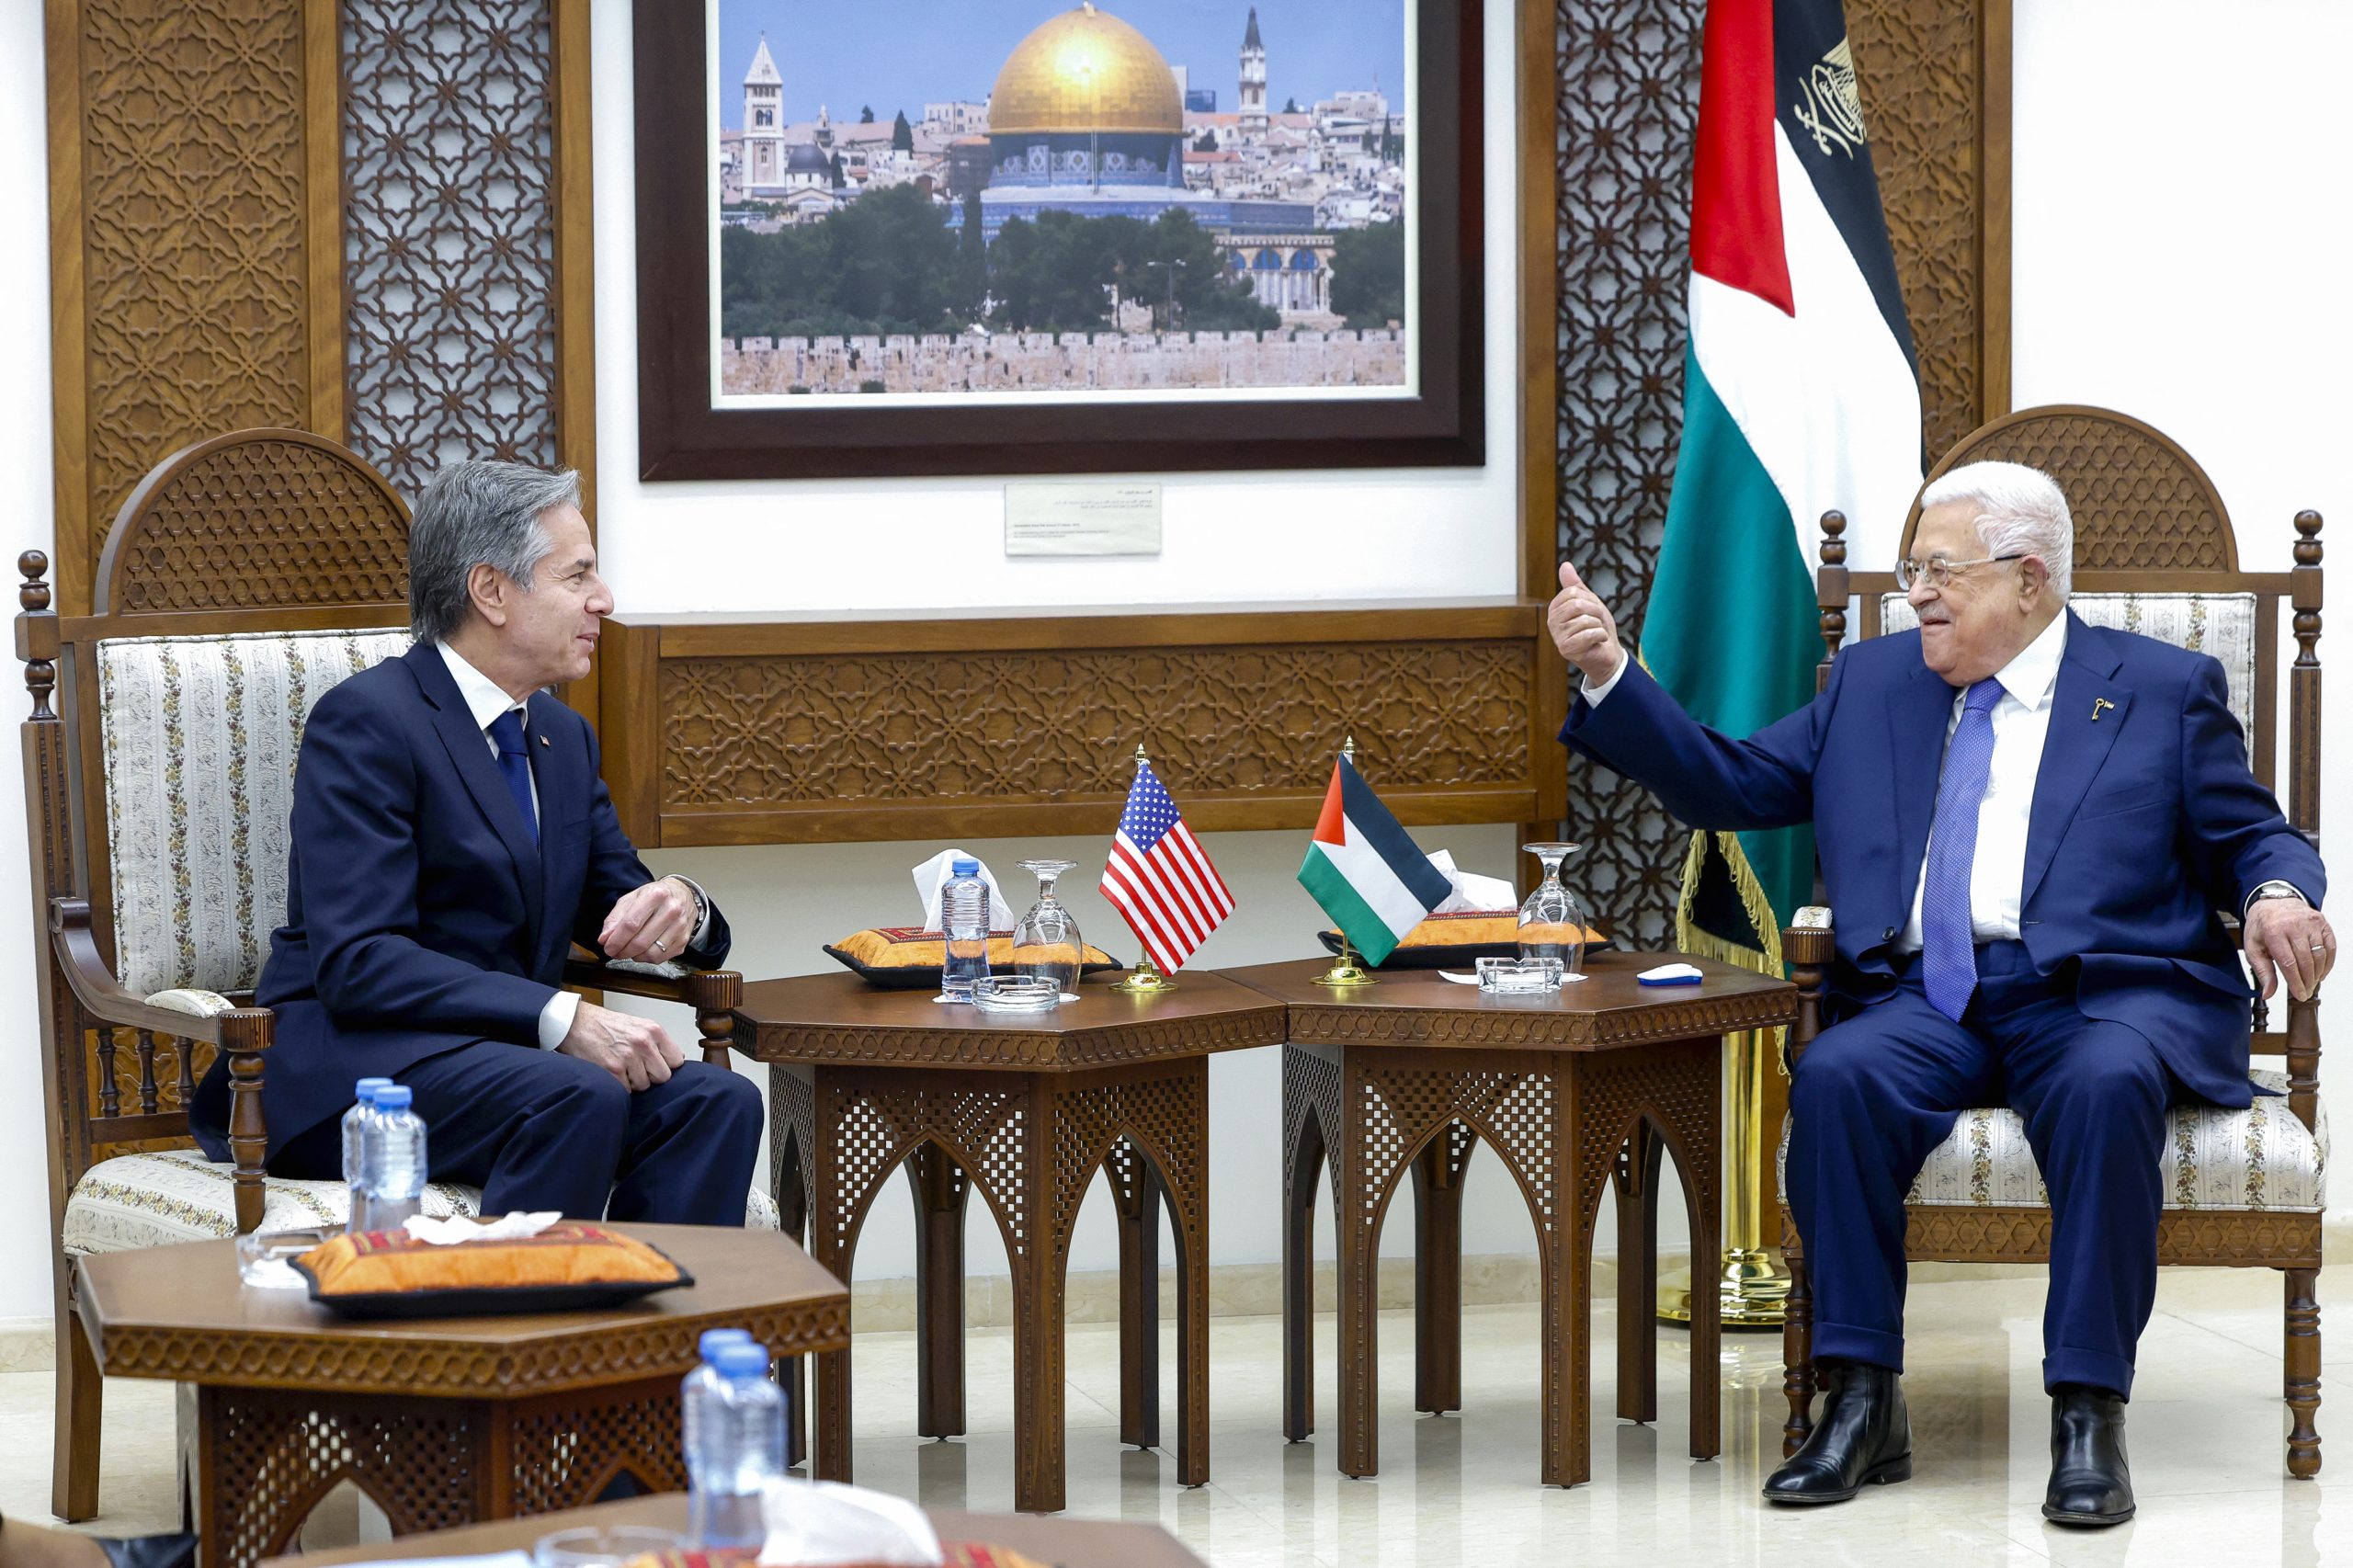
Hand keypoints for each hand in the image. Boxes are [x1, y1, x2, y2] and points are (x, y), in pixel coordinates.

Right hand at [558, 1000, 685, 1090]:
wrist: (576, 1023)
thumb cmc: (606, 1025)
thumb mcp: (638, 1026)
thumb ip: (656, 1042)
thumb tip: (675, 1060)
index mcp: (653, 1030)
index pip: (676, 1060)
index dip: (665, 1066)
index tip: (655, 1065)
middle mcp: (643, 1043)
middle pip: (663, 1076)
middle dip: (650, 1076)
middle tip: (636, 1068)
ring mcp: (628, 1057)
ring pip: (644, 1086)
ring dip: (633, 1082)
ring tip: (621, 1067)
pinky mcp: (612, 1069)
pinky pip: (626, 1090)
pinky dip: (619, 1085)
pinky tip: (611, 1072)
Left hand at [599, 876, 698, 962]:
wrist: (684, 896)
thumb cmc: (654, 897)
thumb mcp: (632, 899)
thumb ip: (615, 918)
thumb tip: (605, 939)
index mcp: (656, 895)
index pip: (631, 924)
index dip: (616, 940)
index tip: (607, 947)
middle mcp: (671, 910)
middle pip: (640, 942)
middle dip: (622, 951)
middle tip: (615, 952)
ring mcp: (680, 926)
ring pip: (650, 953)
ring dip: (634, 956)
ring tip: (629, 950)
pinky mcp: (683, 940)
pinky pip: (660, 958)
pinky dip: (647, 958)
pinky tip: (643, 950)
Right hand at [1548, 561, 1625, 686]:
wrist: (1607, 653)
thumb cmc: (1597, 627)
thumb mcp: (1589, 602)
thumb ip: (1576, 586)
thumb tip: (1564, 565)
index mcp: (1555, 609)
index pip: (1573, 592)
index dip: (1590, 600)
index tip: (1592, 612)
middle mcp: (1552, 622)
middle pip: (1578, 604)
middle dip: (1596, 613)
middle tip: (1596, 624)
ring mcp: (1557, 636)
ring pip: (1586, 620)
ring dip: (1599, 626)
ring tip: (1596, 635)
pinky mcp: (1566, 649)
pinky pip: (1590, 633)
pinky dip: (1601, 636)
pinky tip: (1597, 643)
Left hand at [2244, 895, 2334, 1002]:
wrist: (2273, 902)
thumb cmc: (2262, 926)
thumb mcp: (2253, 947)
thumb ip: (2262, 971)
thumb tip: (2268, 993)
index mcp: (2273, 931)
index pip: (2289, 963)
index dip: (2296, 982)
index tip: (2300, 995)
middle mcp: (2294, 925)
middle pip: (2306, 960)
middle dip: (2307, 981)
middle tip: (2305, 992)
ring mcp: (2310, 922)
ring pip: (2320, 954)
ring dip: (2318, 973)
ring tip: (2312, 983)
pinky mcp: (2322, 922)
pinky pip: (2330, 946)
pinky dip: (2328, 962)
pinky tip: (2321, 972)